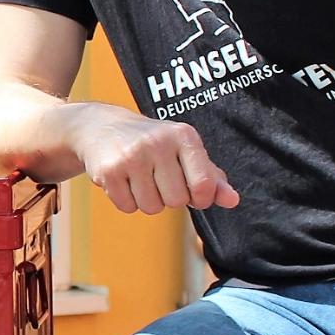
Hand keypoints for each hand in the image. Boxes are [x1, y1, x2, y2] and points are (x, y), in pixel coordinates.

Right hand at [71, 108, 240, 214]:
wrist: (101, 127)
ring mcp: (131, 156)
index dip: (200, 198)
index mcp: (184, 136)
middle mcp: (158, 143)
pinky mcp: (109, 171)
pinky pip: (127, 207)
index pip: (204, 185)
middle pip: (176, 201)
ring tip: (138, 178)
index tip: (192, 192)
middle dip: (168, 198)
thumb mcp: (185, 152)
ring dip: (146, 200)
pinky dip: (126, 200)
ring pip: (151, 207)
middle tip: (157, 178)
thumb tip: (233, 201)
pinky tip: (122, 180)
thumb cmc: (153, 144)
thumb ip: (212, 177)